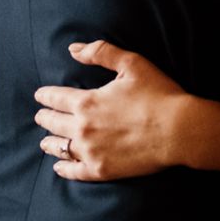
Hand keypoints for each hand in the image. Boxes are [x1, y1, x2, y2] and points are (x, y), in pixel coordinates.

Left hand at [33, 40, 187, 181]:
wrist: (179, 130)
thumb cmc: (158, 94)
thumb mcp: (131, 63)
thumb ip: (100, 52)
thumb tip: (73, 49)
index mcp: (86, 102)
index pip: (55, 98)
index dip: (45, 96)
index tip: (39, 96)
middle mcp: (83, 128)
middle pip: (53, 123)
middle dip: (44, 118)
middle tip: (40, 116)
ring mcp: (91, 152)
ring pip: (59, 148)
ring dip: (49, 143)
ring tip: (45, 141)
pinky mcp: (102, 170)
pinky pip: (74, 171)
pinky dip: (64, 168)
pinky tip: (59, 166)